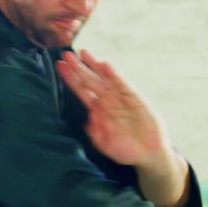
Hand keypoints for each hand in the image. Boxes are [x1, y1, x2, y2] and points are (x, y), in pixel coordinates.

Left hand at [54, 49, 167, 166]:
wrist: (148, 154)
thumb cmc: (124, 149)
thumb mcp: (104, 143)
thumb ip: (94, 131)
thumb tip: (86, 121)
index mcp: (97, 110)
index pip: (81, 90)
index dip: (70, 78)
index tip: (59, 65)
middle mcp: (107, 101)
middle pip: (89, 80)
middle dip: (78, 67)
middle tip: (66, 53)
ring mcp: (120, 98)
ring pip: (104, 77)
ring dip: (94, 65)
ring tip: (84, 52)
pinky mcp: (134, 98)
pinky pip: (123, 84)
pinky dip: (114, 75)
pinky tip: (105, 65)